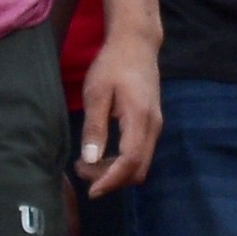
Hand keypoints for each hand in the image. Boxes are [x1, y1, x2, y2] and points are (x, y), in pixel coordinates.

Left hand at [73, 25, 161, 194]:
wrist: (136, 44)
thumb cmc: (113, 64)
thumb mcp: (96, 92)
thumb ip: (94, 127)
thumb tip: (90, 160)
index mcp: (140, 118)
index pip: (130, 161)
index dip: (111, 180)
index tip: (91, 191)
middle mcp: (153, 126)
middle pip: (138, 169)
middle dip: (110, 179)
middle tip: (81, 170)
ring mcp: (155, 126)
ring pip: (140, 164)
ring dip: (115, 172)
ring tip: (86, 163)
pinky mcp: (151, 124)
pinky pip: (140, 154)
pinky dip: (121, 162)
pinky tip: (101, 154)